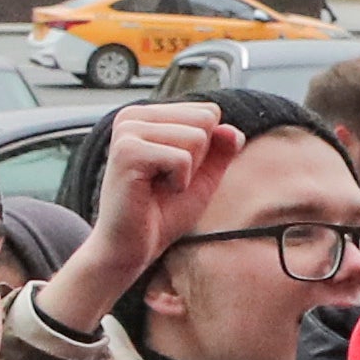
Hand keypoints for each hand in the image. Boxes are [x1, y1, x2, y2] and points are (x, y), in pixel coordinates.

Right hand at [43, 99, 243, 332]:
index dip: (206, 149)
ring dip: (188, 171)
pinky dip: (179, 182)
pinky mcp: (127, 152)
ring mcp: (127, 131)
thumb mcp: (203, 176)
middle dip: (198, 158)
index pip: (208, 112)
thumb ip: (221, 149)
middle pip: (205, 120)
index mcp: (148, 115)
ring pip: (197, 137)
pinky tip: (153, 192)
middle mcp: (133, 115)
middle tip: (166, 180)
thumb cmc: (163, 212)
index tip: (174, 170)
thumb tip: (233, 130)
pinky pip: (182, 159)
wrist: (132, 247)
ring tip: (159, 186)